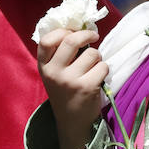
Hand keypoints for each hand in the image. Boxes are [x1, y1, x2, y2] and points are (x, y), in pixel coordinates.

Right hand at [37, 28, 107, 148]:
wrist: (72, 121)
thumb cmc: (66, 91)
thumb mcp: (55, 73)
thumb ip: (61, 53)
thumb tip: (80, 27)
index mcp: (44, 66)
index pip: (46, 39)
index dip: (62, 32)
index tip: (72, 33)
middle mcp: (54, 72)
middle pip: (71, 40)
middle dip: (87, 35)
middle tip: (94, 36)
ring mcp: (70, 80)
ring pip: (92, 53)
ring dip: (97, 57)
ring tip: (93, 67)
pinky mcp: (86, 87)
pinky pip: (103, 66)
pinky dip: (104, 69)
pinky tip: (98, 78)